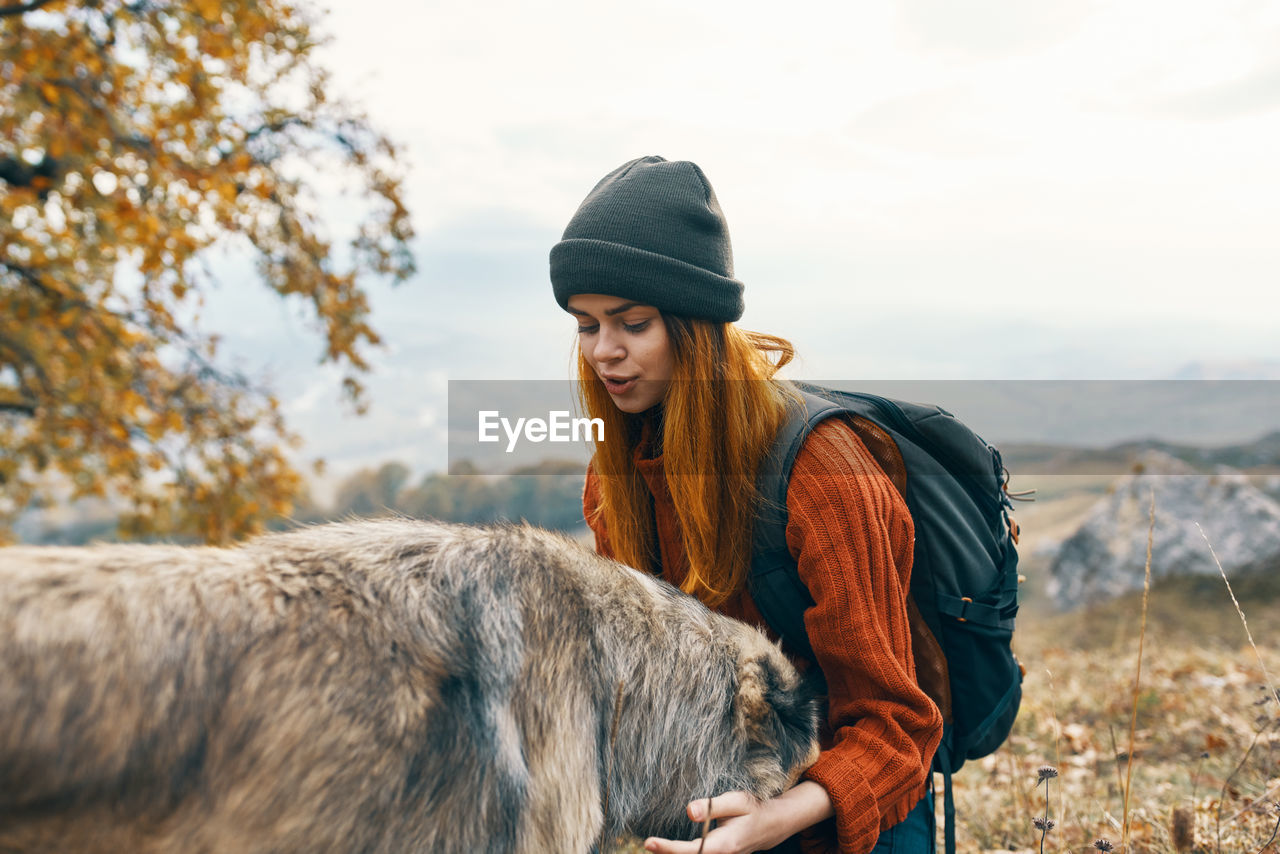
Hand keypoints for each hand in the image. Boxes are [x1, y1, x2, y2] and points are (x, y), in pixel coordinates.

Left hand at [643, 782, 833, 853]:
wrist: (772, 825)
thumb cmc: (753, 810)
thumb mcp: (736, 801)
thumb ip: (711, 807)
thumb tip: (688, 811)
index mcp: (724, 844)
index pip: (691, 850)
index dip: (668, 848)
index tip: (649, 842)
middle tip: (646, 845)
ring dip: (674, 853)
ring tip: (653, 847)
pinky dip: (682, 852)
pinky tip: (668, 848)